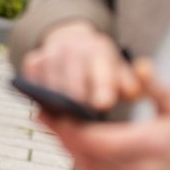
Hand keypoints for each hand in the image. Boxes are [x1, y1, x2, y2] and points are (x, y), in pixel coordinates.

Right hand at [21, 20, 139, 111]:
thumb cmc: (102, 69)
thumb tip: (138, 84)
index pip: (101, 70)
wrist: (75, 46)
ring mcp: (50, 53)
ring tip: (66, 123)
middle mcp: (73, 47)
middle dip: (77, 102)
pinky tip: (49, 111)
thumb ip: (133, 85)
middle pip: (72, 78)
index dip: (101, 87)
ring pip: (50, 82)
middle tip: (82, 122)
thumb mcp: (123, 74)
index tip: (102, 104)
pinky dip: (38, 97)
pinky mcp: (32, 60)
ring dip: (57, 103)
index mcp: (99, 50)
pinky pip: (32, 81)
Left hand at [52, 60, 169, 169]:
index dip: (72, 130)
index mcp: (154, 145)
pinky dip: (89, 162)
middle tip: (45, 116)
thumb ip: (154, 86)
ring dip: (72, 150)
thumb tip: (139, 66)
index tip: (54, 112)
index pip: (99, 142)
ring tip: (57, 127)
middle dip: (64, 137)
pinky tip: (81, 145)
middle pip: (88, 158)